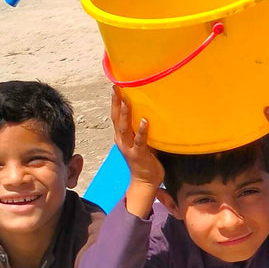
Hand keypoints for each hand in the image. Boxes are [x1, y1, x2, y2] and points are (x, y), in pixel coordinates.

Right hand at [112, 87, 164, 216]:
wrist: (145, 181)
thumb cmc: (147, 159)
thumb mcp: (143, 141)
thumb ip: (144, 129)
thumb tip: (154, 112)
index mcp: (122, 137)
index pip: (116, 116)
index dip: (115, 101)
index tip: (116, 86)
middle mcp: (122, 141)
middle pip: (116, 119)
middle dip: (115, 103)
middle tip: (116, 88)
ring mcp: (129, 148)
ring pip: (124, 128)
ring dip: (124, 114)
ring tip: (125, 102)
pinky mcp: (139, 154)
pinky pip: (140, 141)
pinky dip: (142, 130)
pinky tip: (144, 121)